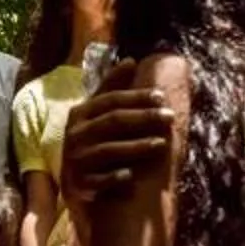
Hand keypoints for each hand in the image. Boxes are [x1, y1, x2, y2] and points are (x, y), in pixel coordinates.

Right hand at [60, 66, 173, 204]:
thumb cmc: (91, 141)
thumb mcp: (95, 114)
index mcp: (79, 114)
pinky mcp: (80, 185)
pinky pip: (99, 181)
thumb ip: (111, 88)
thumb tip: (131, 60)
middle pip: (113, 121)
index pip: (111, 100)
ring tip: (162, 143)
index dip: (137, 97)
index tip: (162, 97)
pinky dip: (114, 178)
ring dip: (137, 146)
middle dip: (144, 118)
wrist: (74, 183)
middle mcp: (75, 135)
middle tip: (170, 117)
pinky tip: (132, 176)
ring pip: (109, 150)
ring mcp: (76, 160)